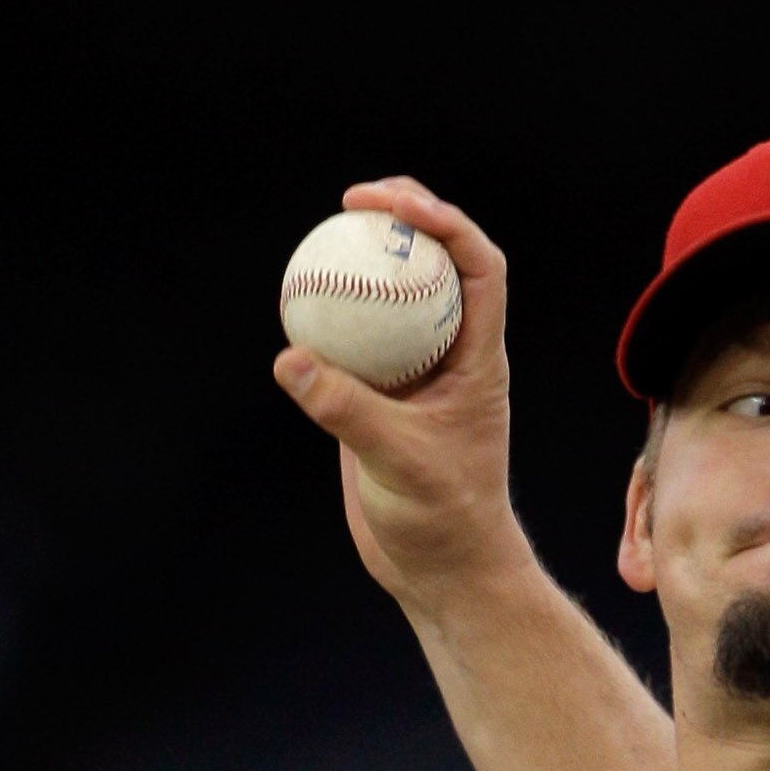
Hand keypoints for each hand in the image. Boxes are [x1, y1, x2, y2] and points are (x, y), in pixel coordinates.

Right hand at [274, 175, 519, 612]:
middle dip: (404, 217)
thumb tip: (290, 359)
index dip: (443, 222)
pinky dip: (330, 317)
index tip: (393, 208)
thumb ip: (346, 410)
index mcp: (478, 357)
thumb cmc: (443, 520)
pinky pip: (354, 342)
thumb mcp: (398, 463)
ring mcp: (415, 373)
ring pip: (394, 298)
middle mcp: (452, 354)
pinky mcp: (379, 398)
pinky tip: (295, 303)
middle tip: (354, 200)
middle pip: (437, 263)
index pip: (479, 266)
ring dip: (366, 261)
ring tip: (325, 234)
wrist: (441, 570)